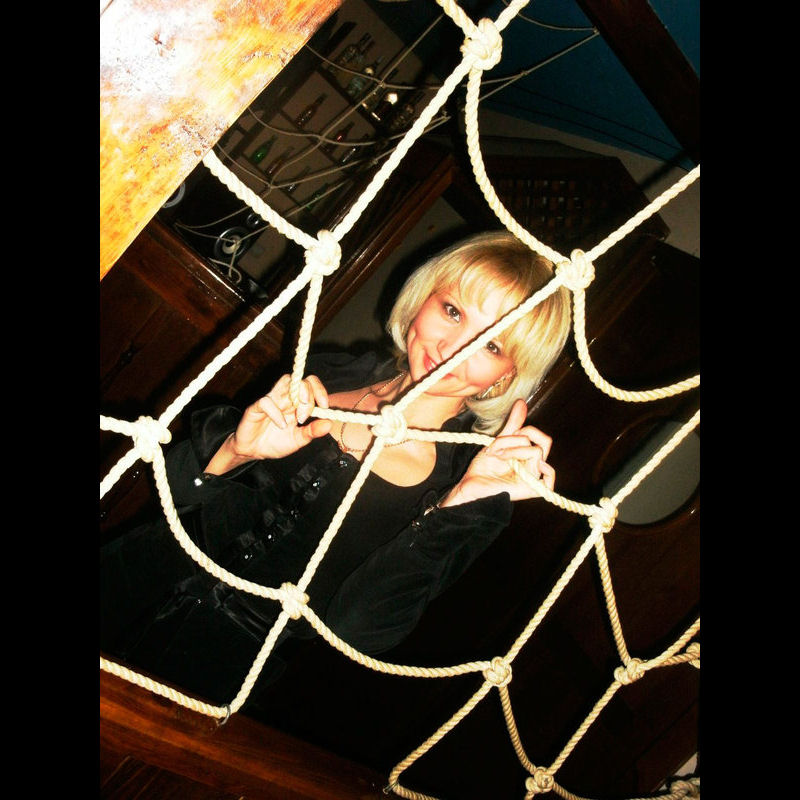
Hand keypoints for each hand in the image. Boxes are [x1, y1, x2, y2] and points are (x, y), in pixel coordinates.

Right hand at [204, 374, 330, 473]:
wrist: (253, 452)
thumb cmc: (275, 442)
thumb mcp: (298, 440)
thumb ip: (312, 432)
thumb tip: (329, 424)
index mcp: (296, 402)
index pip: (309, 383)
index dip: (319, 390)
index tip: (324, 407)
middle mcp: (284, 397)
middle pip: (299, 380)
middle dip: (308, 395)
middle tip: (306, 416)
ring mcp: (271, 400)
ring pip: (285, 382)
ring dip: (296, 397)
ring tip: (299, 418)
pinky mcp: (255, 408)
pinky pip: (266, 402)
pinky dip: (277, 413)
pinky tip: (282, 425)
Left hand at [441, 399, 554, 505]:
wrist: (469, 485)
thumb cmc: (483, 467)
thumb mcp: (498, 442)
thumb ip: (513, 425)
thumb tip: (521, 402)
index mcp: (527, 455)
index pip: (537, 436)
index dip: (520, 431)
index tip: (498, 440)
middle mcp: (532, 465)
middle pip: (544, 442)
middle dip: (518, 439)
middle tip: (499, 447)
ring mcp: (533, 477)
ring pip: (536, 453)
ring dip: (512, 451)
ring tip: (497, 458)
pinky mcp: (530, 489)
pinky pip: (549, 481)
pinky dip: (546, 471)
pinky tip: (528, 467)